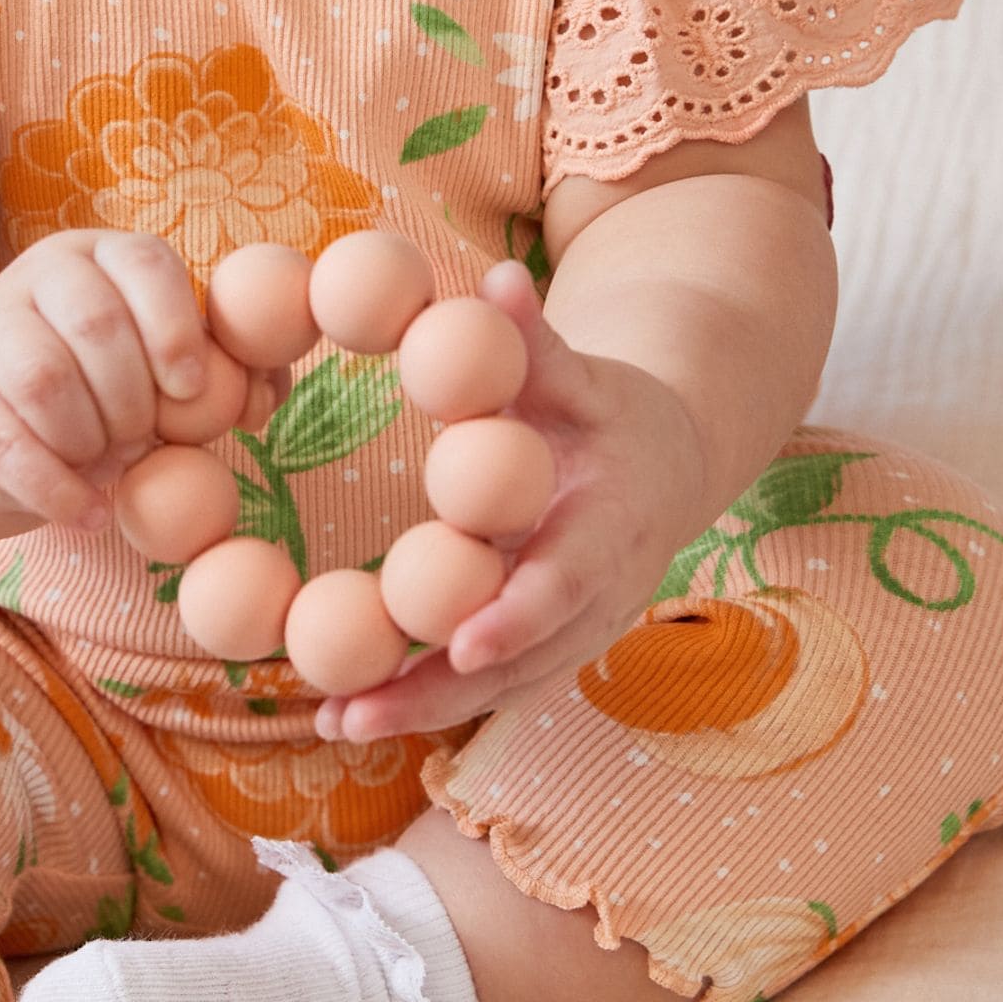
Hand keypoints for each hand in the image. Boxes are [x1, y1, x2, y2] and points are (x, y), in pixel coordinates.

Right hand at [0, 229, 239, 534]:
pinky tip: (88, 513)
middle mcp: (38, 278)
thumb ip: (228, 372)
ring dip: (91, 437)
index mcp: (102, 254)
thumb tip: (258, 402)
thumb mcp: (166, 361)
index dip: (174, 325)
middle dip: (134, 397)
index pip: (142, 261)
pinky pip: (2, 443)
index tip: (190, 389)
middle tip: (147, 438)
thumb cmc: (110, 379)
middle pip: (95, 321)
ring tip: (111, 463)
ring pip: (43, 377)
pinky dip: (54, 489)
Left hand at [315, 261, 711, 741]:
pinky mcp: (550, 647)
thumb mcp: (583, 373)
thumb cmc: (612, 410)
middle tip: (353, 713)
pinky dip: (428, 703)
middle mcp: (599, 597)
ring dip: (420, 712)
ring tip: (334, 724)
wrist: (668, 465)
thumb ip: (539, 339)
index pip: (564, 583)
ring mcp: (576, 632)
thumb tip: (497, 277)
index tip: (460, 645)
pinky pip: (491, 685)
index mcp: (611, 528)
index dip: (516, 618)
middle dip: (438, 693)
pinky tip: (355, 714)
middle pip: (520, 662)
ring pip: (501, 688)